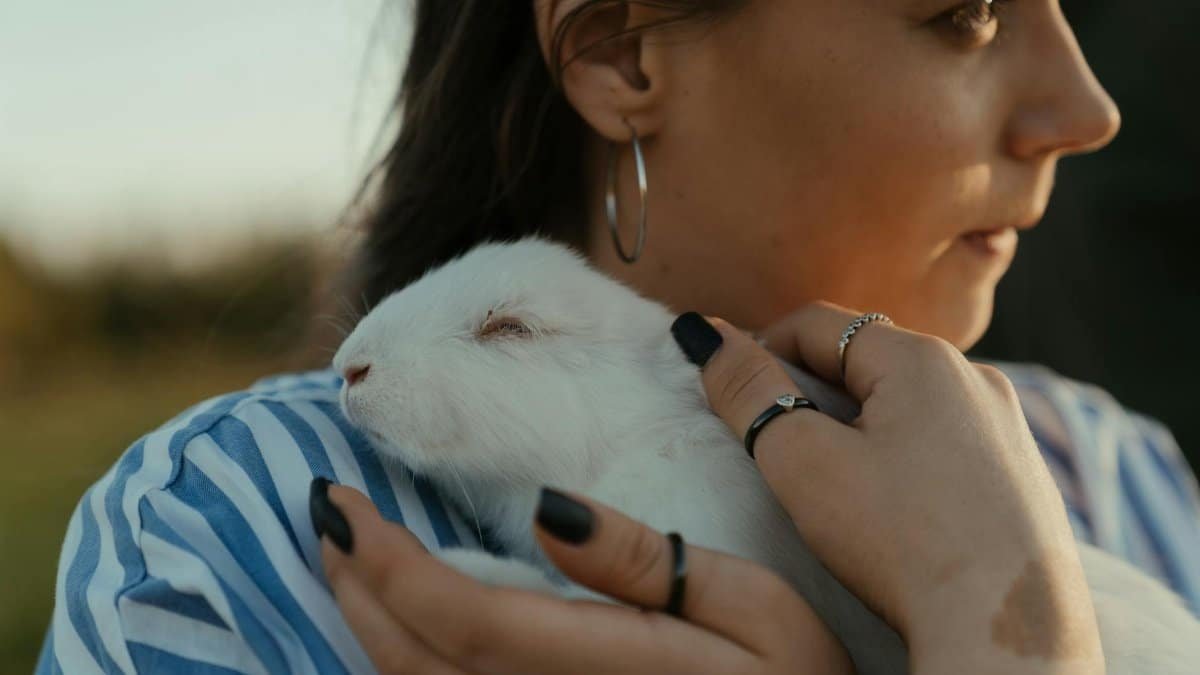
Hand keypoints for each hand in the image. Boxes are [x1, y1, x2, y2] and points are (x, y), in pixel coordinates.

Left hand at [313, 480, 855, 673]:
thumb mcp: (755, 607)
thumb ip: (644, 564)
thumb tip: (545, 509)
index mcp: (598, 667)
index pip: (458, 617)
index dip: (383, 561)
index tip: (342, 497)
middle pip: (411, 661)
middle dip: (355, 583)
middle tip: (327, 512)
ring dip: (364, 624)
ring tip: (348, 561)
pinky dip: (399, 665)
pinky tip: (399, 627)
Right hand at [672, 302, 1104, 672]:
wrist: (1003, 627)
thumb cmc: (900, 541)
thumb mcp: (800, 459)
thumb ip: (747, 389)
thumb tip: (706, 334)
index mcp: (922, 358)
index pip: (817, 324)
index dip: (761, 351)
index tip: (735, 396)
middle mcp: (974, 377)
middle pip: (865, 360)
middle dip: (812, 391)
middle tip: (779, 445)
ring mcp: (1006, 426)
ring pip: (907, 402)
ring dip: (859, 425)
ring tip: (833, 482)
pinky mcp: (1022, 474)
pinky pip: (945, 440)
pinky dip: (903, 455)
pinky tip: (890, 507)